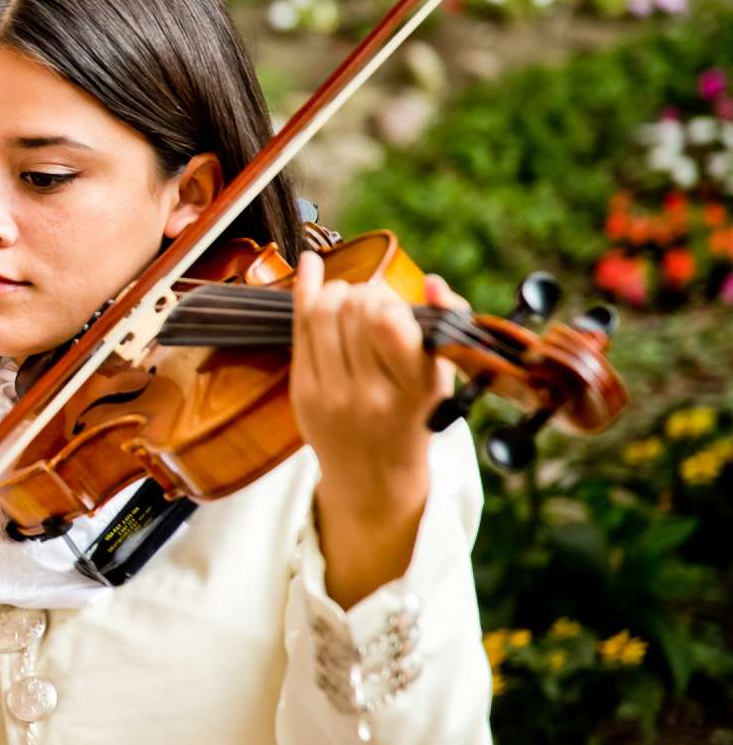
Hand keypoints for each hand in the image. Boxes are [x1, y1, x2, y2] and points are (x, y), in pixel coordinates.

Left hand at [290, 252, 454, 603]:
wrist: (373, 476)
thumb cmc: (415, 415)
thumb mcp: (443, 377)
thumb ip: (447, 324)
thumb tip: (433, 282)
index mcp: (414, 388)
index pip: (388, 321)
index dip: (389, 301)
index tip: (394, 307)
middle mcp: (369, 393)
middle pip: (353, 310)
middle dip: (364, 292)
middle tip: (371, 301)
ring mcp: (330, 394)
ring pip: (322, 313)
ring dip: (336, 292)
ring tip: (349, 298)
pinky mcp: (302, 392)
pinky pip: (298, 329)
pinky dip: (305, 292)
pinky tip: (311, 268)